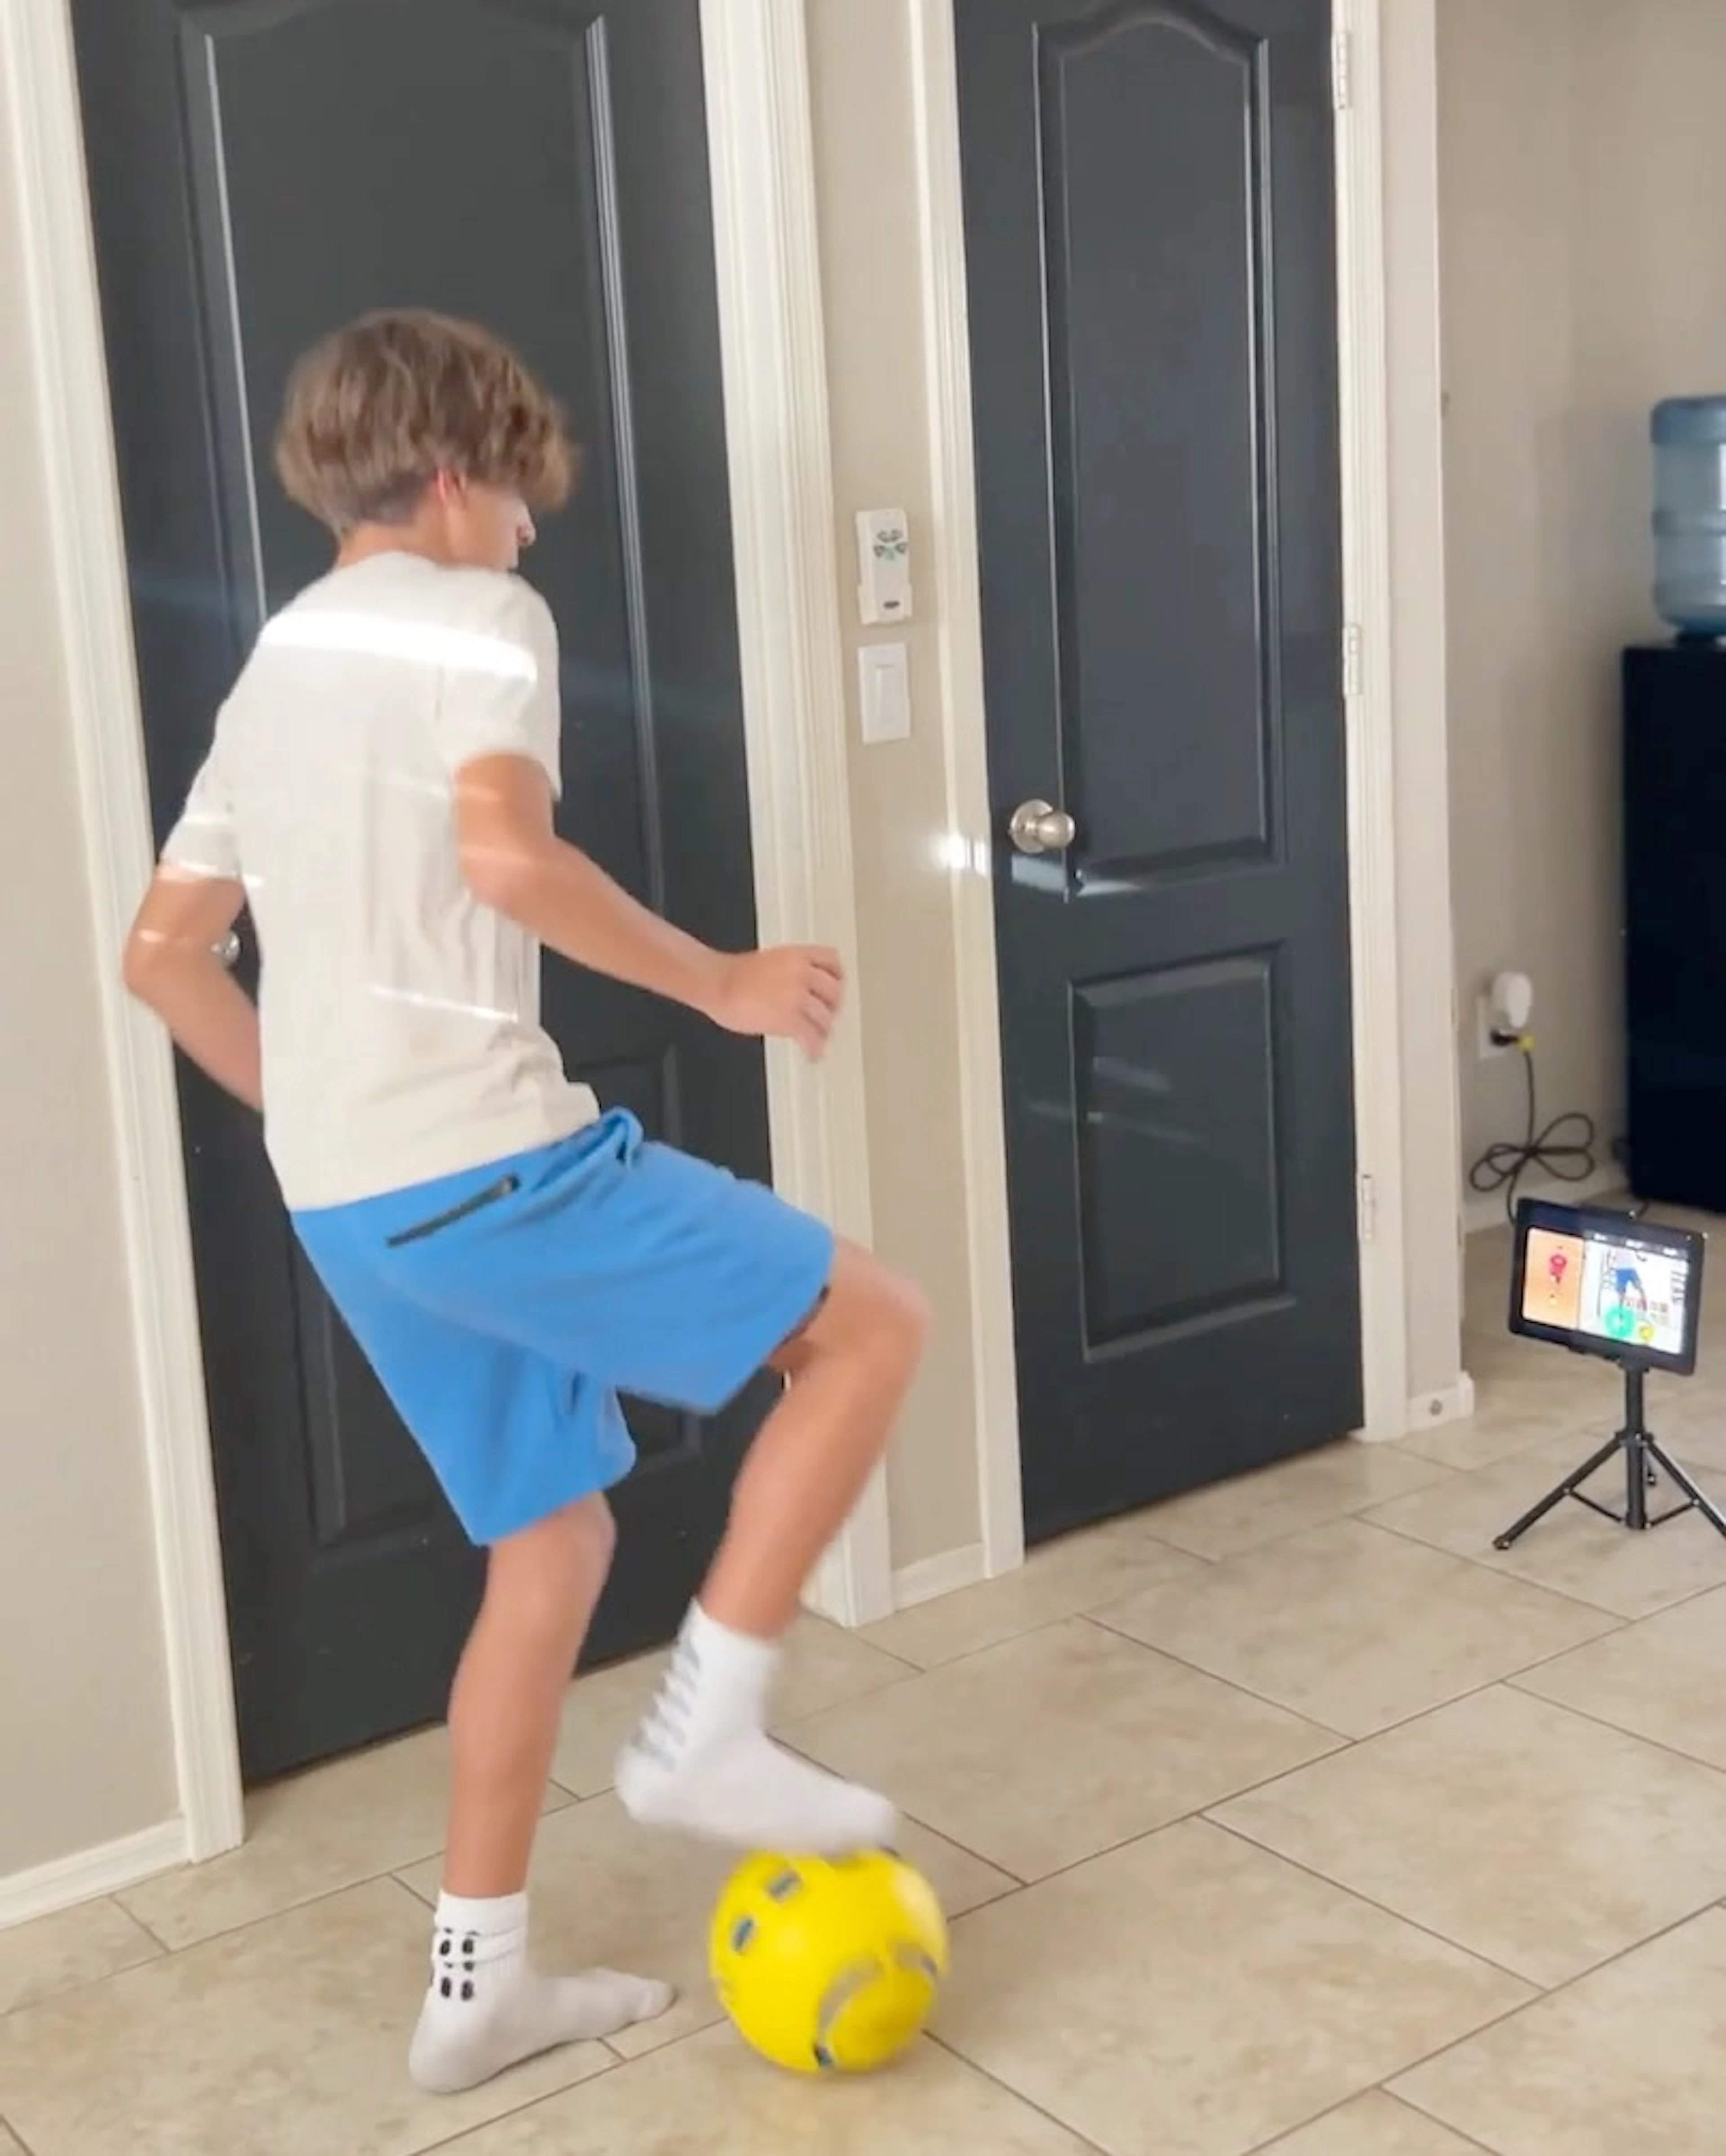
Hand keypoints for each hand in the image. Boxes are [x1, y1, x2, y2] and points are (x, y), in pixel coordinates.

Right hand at [708, 946, 844, 1059]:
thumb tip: (800, 988)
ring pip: (825, 1017)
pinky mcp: (789, 1019)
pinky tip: (812, 1054)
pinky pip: (812, 1037)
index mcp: (796, 955)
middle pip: (834, 991)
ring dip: (823, 1031)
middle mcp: (801, 973)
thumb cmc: (732, 975)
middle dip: (832, 1006)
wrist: (716, 983)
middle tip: (827, 1015)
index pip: (832, 960)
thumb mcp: (770, 960)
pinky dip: (815, 1049)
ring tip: (817, 1038)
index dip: (837, 976)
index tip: (837, 985)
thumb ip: (791, 970)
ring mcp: (797, 996)